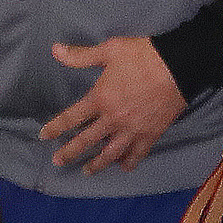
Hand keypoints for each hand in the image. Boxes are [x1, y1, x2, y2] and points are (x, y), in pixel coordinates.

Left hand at [41, 37, 185, 172]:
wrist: (178, 65)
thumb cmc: (142, 56)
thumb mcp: (109, 50)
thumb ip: (81, 56)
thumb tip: (55, 50)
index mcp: (100, 99)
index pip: (71, 118)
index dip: (55, 128)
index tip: (44, 136)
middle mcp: (112, 120)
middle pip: (86, 141)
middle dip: (70, 152)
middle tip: (58, 161)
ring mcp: (132, 130)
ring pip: (110, 154)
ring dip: (96, 164)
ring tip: (86, 172)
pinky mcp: (150, 135)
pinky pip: (137, 154)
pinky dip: (129, 162)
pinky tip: (124, 167)